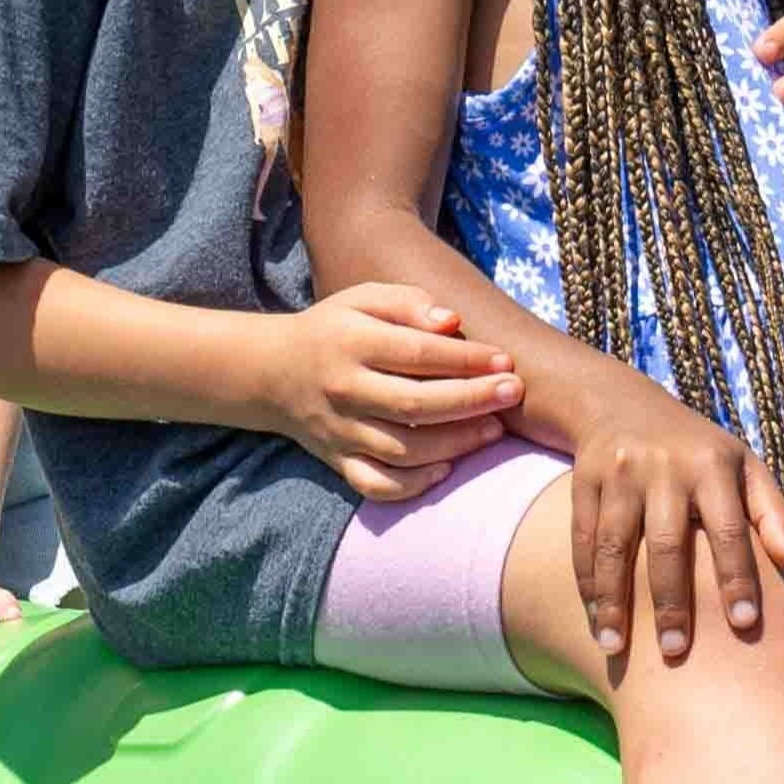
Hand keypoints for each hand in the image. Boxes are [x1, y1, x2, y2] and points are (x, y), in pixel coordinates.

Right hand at [258, 283, 523, 497]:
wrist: (271, 372)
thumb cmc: (334, 329)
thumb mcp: (362, 299)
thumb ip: (408, 302)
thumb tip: (452, 322)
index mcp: (350, 343)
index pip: (416, 353)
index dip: (466, 359)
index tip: (504, 360)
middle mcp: (343, 390)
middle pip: (415, 405)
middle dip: (472, 401)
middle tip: (513, 393)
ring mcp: (340, 431)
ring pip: (403, 450)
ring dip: (456, 444)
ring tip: (495, 429)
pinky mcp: (337, 461)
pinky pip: (377, 484)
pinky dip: (414, 485)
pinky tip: (447, 469)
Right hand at [533, 372, 783, 669]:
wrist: (621, 403)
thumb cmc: (698, 451)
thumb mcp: (743, 465)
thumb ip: (771, 511)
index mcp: (713, 464)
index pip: (729, 529)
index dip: (738, 577)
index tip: (746, 624)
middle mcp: (664, 466)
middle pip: (666, 545)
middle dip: (671, 603)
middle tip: (675, 653)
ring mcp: (619, 472)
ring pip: (613, 546)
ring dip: (613, 602)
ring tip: (615, 648)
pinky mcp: (584, 480)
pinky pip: (583, 540)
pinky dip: (587, 583)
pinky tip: (595, 619)